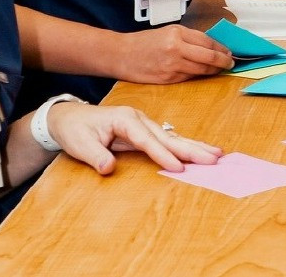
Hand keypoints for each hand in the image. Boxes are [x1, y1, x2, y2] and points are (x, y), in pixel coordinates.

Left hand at [48, 101, 222, 174]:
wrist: (69, 117)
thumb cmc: (75, 129)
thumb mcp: (79, 144)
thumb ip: (95, 156)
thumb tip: (108, 168)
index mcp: (125, 119)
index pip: (147, 140)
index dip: (163, 155)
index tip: (179, 168)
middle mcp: (139, 119)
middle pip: (168, 136)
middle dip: (192, 148)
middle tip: (214, 158)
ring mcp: (144, 123)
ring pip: (172, 136)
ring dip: (194, 146)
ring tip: (216, 154)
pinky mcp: (145, 131)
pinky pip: (167, 139)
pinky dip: (184, 146)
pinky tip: (199, 151)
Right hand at [114, 24, 232, 83]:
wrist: (121, 55)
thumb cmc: (144, 42)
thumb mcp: (168, 32)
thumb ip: (189, 38)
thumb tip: (212, 46)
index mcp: (177, 33)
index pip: (208, 42)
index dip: (222, 48)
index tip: (229, 52)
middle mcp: (176, 49)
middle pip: (209, 57)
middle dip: (223, 61)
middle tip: (231, 63)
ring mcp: (172, 66)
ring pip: (201, 70)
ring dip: (213, 71)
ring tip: (220, 69)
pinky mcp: (168, 79)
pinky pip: (189, 78)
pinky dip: (198, 76)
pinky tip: (202, 73)